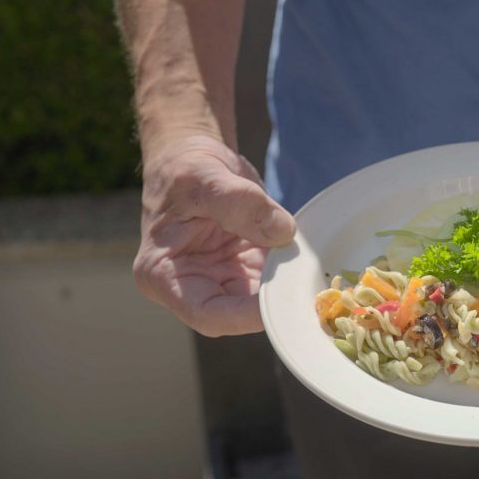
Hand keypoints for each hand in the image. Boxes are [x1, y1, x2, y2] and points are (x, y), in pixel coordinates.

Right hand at [134, 135, 296, 335]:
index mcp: (163, 274)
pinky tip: (313, 262)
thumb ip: (238, 202)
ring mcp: (222, 279)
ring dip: (289, 288)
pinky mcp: (247, 268)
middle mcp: (193, 285)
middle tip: (312, 294)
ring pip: (262, 300)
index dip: (244, 317)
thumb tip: (282, 230)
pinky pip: (275, 278)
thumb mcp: (204, 178)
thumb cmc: (184, 170)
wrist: (192, 160)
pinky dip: (294, 271)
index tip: (281, 303)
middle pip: (238, 314)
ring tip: (314, 276)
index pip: (205, 312)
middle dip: (275, 304)